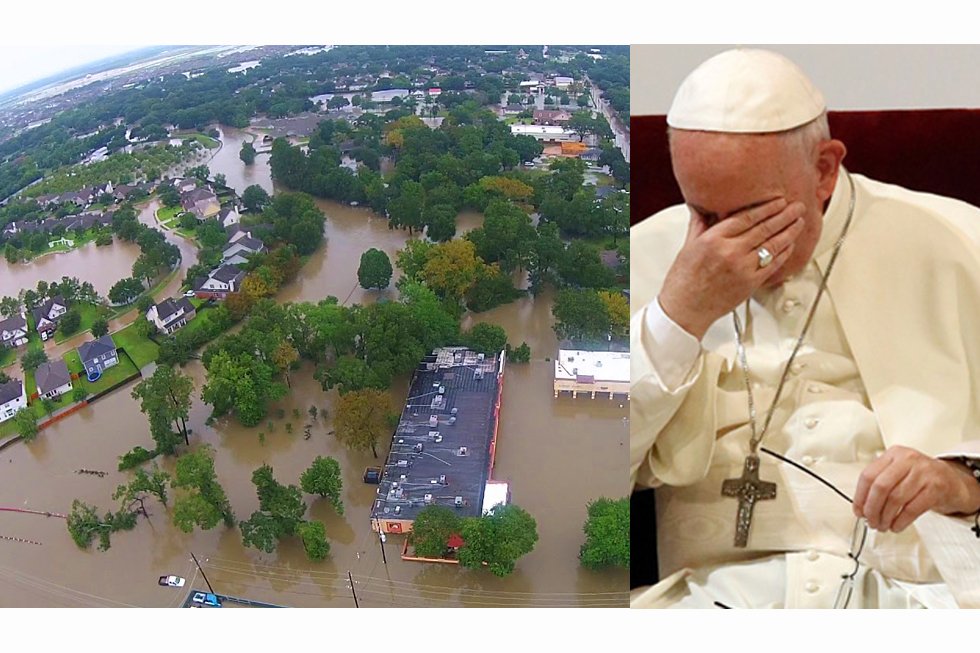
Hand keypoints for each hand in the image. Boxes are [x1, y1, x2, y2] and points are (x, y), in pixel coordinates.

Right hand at [658, 198, 806, 339]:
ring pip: (773, 245)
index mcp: (714, 239)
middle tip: (797, 207)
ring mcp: (743, 268)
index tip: (779, 201)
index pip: (747, 217)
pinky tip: (790, 245)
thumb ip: (700, 223)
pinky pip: (773, 264)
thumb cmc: (684, 280)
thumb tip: (702, 206)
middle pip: (765, 228)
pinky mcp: (751, 283)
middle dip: (785, 215)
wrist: (685, 308)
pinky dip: (784, 253)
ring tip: (799, 222)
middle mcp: (730, 251)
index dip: (767, 207)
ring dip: (789, 232)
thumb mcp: (688, 245)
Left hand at [853, 445, 979, 532]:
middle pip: (880, 487)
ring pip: (895, 499)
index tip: (858, 511)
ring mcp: (923, 473)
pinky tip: (896, 526)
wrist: (952, 480)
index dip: (860, 496)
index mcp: (893, 454)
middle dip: (872, 509)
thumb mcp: (898, 471)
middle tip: (870, 521)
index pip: (868, 475)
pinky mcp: (936, 488)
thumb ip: (879, 483)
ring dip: (885, 517)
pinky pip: (912, 509)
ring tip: (883, 526)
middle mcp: (908, 460)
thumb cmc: (919, 477)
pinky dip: (900, 521)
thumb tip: (861, 507)